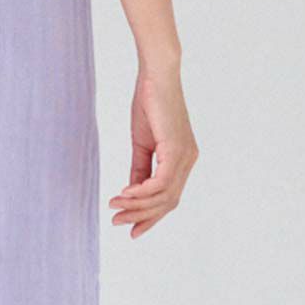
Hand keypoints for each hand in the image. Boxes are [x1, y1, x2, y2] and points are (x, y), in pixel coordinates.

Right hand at [109, 65, 197, 237]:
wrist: (156, 76)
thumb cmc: (149, 102)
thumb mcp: (141, 143)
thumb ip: (139, 168)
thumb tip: (132, 192)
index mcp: (183, 159)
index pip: (169, 197)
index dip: (151, 216)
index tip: (131, 228)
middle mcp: (189, 160)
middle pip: (168, 202)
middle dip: (142, 216)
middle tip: (117, 222)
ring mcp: (185, 156)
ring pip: (164, 196)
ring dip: (138, 206)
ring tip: (115, 207)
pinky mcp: (176, 150)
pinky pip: (160, 182)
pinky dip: (141, 191)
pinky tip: (124, 193)